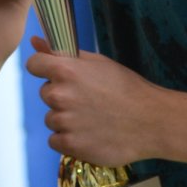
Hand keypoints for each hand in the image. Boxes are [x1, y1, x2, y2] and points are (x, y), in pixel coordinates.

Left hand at [25, 37, 169, 168]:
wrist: (151, 121)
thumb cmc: (127, 88)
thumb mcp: (98, 63)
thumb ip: (62, 53)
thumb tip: (34, 41)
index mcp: (66, 70)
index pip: (34, 64)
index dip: (44, 68)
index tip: (57, 75)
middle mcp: (60, 95)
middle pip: (46, 94)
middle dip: (62, 96)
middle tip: (88, 100)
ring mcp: (64, 121)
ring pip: (51, 119)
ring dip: (66, 120)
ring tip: (93, 119)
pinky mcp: (70, 144)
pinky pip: (55, 140)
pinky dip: (69, 139)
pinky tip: (90, 134)